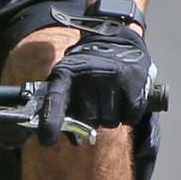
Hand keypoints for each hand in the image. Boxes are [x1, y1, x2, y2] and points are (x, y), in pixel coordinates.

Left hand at [38, 2, 154, 145]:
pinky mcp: (133, 82)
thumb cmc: (88, 69)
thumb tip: (74, 139)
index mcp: (65, 73)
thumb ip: (64, 108)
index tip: (47, 140)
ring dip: (110, 117)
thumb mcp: (68, 79)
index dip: (50, 121)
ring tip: (110, 97)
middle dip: (92, 118)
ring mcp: (111, 77)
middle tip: (96, 102)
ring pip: (109, 121)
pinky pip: (129, 117)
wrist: (116, 39)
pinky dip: (128, 115)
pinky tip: (124, 99)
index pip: (54, 99)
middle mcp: (87, 74)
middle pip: (88, 119)